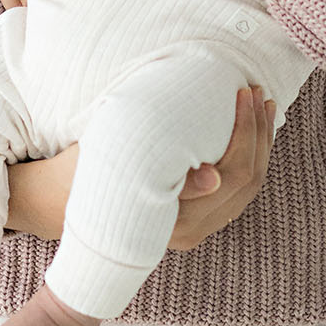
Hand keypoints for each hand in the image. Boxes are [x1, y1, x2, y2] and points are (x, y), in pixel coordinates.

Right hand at [5, 86, 275, 246]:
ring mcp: (196, 230)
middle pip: (246, 183)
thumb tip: (213, 177)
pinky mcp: (198, 220)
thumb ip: (160, 167)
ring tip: (262, 104)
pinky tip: (252, 129)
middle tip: (256, 91)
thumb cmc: (87, 169)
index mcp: (172, 222)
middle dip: (258, 133)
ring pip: (248, 189)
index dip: (245, 133)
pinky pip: (238, 191)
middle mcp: (190, 234)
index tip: (243, 93)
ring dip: (260, 143)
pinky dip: (251, 157)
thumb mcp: (114, 158)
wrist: (63, 199)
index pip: (231, 178)